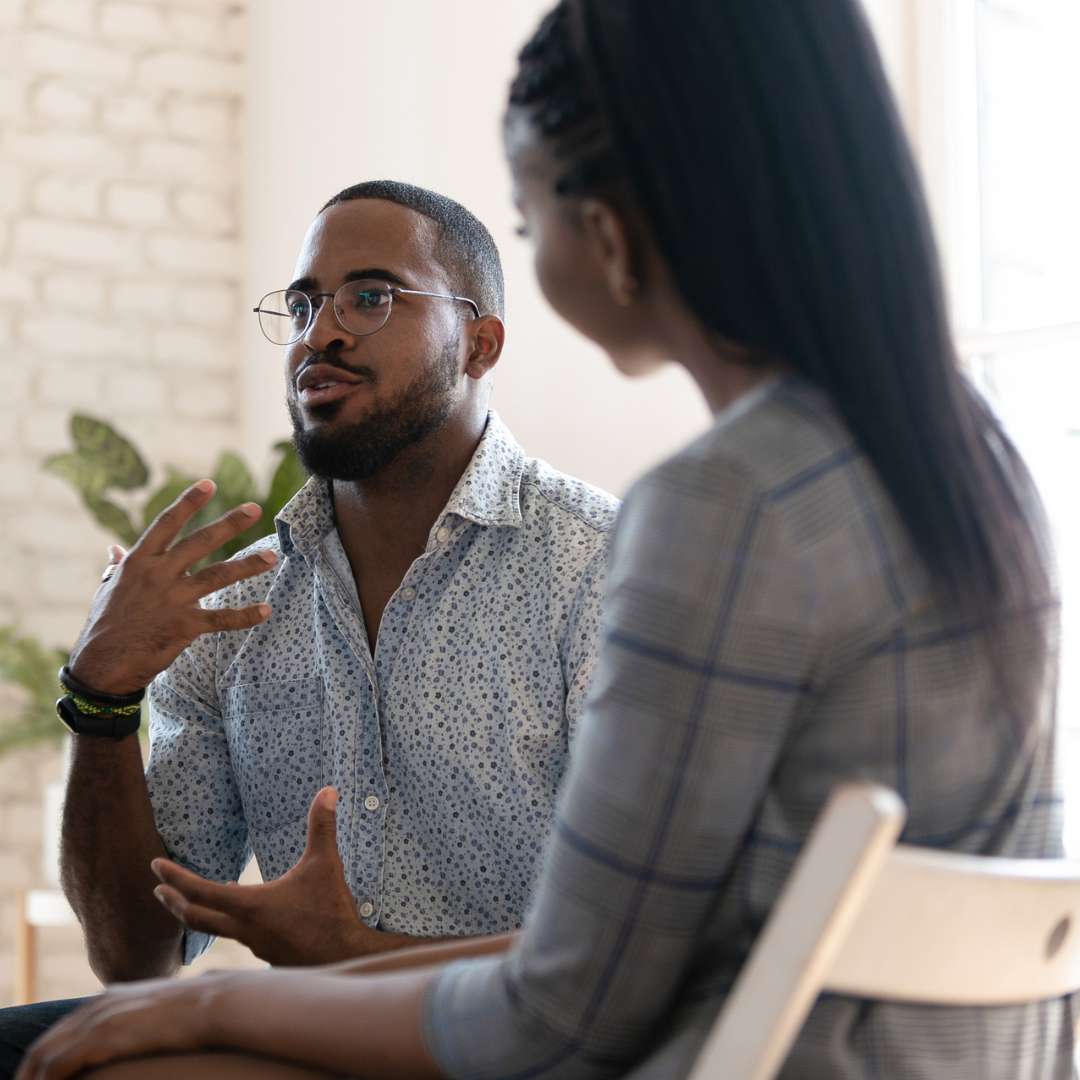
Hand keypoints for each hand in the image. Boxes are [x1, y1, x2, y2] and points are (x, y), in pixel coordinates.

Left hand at [16, 974, 223, 1079]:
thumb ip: (148, 1019)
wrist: (217, 1001)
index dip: (46, 1063)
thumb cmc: (203, 1009)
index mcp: (110, 998)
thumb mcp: (166, 1012)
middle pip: (44, 1045)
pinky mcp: (102, 1035)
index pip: (61, 1033)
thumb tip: (154, 1029)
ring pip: (43, 1057)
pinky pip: (56, 1066)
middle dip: (30, 1076)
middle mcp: (99, 1004)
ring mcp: (100, 1018)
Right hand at [68, 479, 276, 694]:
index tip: (209, 484)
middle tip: (255, 509)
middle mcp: (158, 575)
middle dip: (229, 525)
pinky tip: (265, 611)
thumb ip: (118, 566)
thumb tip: (114, 548)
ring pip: (217, 576)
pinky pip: (221, 619)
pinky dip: (245, 616)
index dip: (188, 503)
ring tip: (272, 557)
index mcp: (139, 561)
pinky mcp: (184, 626)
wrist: (103, 664)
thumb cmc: (105, 623)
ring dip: (247, 566)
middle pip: (199, 543)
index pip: (167, 524)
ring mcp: (173, 600)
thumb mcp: (108, 588)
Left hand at [152, 787, 381, 965]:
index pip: (200, 891)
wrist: (344, 957)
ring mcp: (253, 946)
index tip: (156, 866)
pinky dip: (228, 923)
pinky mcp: (266, 955)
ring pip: (215, 929)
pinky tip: (241, 916)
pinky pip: (237, 937)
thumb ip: (322, 826)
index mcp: (250, 905)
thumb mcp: (326, 863)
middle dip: (173, 901)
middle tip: (158, 889)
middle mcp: (244, 929)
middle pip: (195, 918)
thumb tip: (327, 790)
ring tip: (194, 901)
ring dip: (200, 913)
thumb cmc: (332, 910)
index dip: (175, 877)